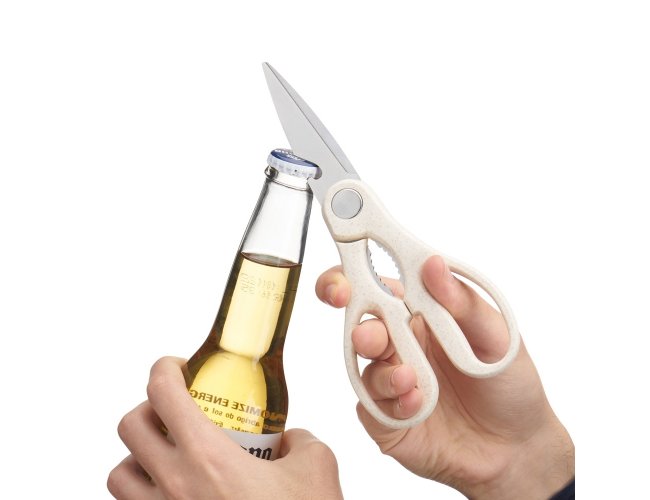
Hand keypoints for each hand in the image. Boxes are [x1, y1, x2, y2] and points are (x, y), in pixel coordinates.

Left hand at [108, 357, 342, 499]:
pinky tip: (175, 495)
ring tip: (168, 458)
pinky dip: (142, 496)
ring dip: (137, 457)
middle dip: (149, 407)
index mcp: (207, 457)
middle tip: (175, 410)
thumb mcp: (317, 469)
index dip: (165, 368)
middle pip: (129, 426)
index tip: (179, 367)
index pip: (162, 393)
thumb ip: (301, 441)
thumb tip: (290, 439)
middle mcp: (173, 487)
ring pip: (118, 475)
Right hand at [316, 256, 573, 498]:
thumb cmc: (511, 385)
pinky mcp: (387, 418)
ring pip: (363, 365)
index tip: (344, 278)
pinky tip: (420, 404)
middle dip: (356, 324)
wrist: (518, 450)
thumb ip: (463, 302)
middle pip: (356, 322)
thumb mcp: (499, 337)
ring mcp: (390, 380)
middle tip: (371, 334)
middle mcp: (398, 342)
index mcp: (418, 311)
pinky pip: (373, 406)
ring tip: (411, 378)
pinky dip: (394, 403)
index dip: (348, 276)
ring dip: (384, 369)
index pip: (372, 283)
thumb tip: (433, 263)